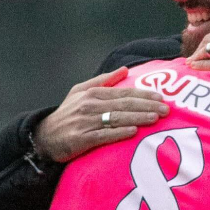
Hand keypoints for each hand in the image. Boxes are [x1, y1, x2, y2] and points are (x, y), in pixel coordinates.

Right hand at [33, 67, 169, 161]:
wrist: (43, 137)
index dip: (144, 95)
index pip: (124, 93)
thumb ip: (104, 81)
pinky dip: (119, 133)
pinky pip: (103, 135)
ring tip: (155, 119)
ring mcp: (85, 122)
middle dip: (147, 106)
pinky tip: (133, 132)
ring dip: (138, 118)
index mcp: (93, 93)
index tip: (161, 97)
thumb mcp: (80, 91)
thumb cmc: (67, 114)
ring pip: (117, 119)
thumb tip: (125, 70)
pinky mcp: (80, 139)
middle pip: (124, 105)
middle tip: (166, 110)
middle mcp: (90, 106)